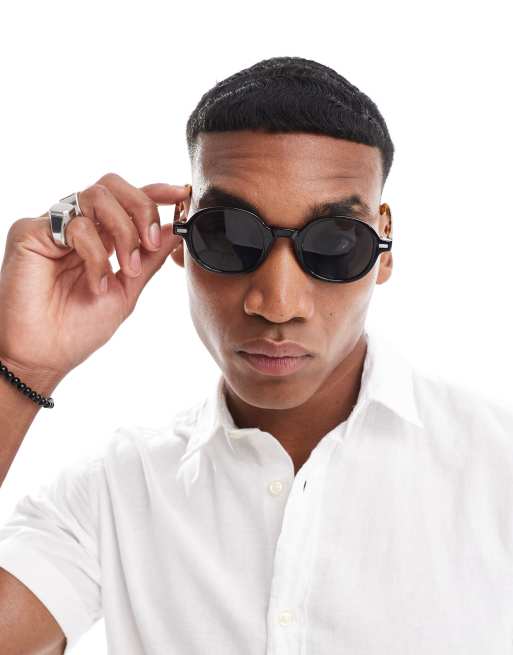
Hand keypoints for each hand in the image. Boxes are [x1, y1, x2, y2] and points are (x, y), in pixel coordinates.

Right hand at [0, 172, 189, 378]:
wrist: (44, 354)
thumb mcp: (127, 290)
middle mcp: (76, 225)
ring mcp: (54, 226)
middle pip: (113, 186)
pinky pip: (76, 225)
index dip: (155, 192)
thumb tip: (176, 230)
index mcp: (99, 236)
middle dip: (142, 208)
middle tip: (151, 242)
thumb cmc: (79, 328)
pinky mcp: (31, 231)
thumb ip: (150, 259)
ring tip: (128, 269)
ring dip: (124, 233)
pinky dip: (97, 255)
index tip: (182, 195)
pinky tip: (97, 283)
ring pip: (97, 196)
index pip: (126, 200)